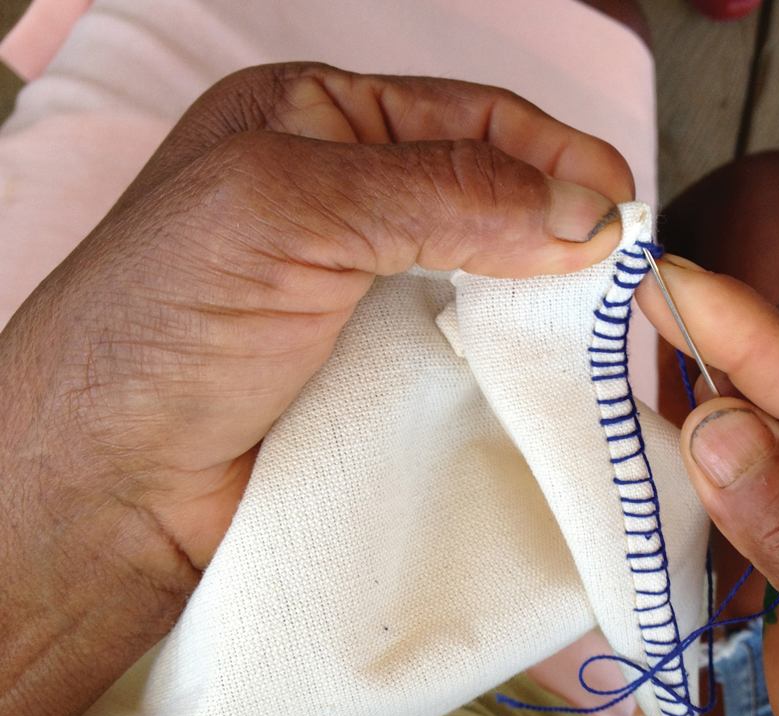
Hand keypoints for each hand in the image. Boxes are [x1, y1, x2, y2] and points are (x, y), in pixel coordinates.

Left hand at [0, 63, 628, 715]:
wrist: (109, 492)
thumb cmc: (157, 330)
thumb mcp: (292, 213)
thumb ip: (442, 194)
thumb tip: (583, 209)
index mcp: (315, 122)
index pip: (469, 117)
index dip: (554, 152)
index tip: (622, 206)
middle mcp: (349, 199)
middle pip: (492, 193)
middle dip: (562, 223)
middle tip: (625, 272)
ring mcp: (369, 292)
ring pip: (492, 277)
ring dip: (549, 297)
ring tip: (604, 326)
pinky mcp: (384, 374)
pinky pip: (474, 352)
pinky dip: (521, 359)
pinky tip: (553, 372)